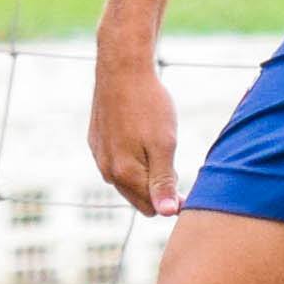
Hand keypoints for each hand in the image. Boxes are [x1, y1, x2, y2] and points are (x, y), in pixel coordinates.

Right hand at [90, 42, 183, 216]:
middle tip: (174, 162)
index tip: (187, 186)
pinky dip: (131, 156)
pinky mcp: (96, 141)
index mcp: (124, 174)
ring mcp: (99, 155)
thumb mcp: (164, 145)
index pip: (151, 208)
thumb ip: (163, 182)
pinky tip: (140, 136)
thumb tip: (166, 214)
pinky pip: (116, 161)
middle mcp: (106, 170)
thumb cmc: (148, 105)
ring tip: (157, 145)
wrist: (122, 68)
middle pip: (137, 197)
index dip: (171, 201)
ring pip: (126, 179)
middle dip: (156, 189)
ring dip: (144, 172)